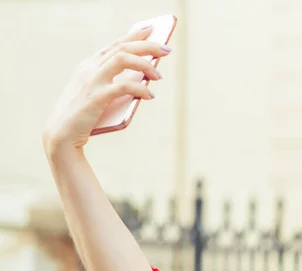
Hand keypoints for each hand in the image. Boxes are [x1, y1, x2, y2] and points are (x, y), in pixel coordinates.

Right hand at [42, 25, 169, 155]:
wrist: (61, 135)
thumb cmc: (83, 115)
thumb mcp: (97, 93)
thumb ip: (113, 82)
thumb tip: (142, 77)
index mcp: (88, 65)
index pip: (115, 44)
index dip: (133, 36)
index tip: (150, 30)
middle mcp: (89, 68)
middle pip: (122, 48)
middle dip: (146, 46)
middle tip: (166, 49)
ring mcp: (91, 81)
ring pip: (122, 59)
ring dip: (145, 64)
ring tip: (159, 75)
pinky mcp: (96, 97)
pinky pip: (123, 86)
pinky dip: (140, 89)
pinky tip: (149, 95)